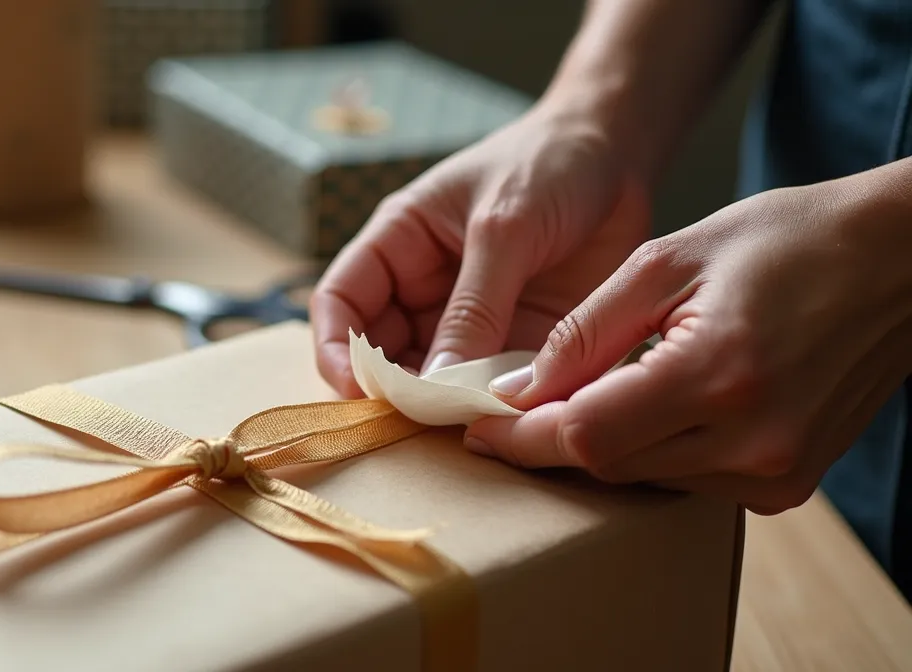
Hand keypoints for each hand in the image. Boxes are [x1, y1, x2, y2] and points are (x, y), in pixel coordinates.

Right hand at [310, 101, 650, 397]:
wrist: (620, 153)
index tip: (356, 390)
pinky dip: (495, 406)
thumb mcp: (505, 226)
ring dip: (444, 406)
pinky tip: (510, 418)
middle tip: (418, 422)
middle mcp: (423, 288)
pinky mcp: (515, 341)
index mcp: (398, 244)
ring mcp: (469, 320)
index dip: (337, 348)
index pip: (341, 301)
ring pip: (434, 379)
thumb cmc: (549, 164)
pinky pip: (492, 385)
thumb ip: (474, 305)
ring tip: (466, 423)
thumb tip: (437, 384)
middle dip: (392, 390)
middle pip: (382, 352)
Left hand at [465, 163, 911, 514]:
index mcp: (719, 373)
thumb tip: (513, 390)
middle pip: (609, 464)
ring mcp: (777, 472)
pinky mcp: (788, 484)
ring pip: (643, 478)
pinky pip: (687, 480)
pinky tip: (643, 405)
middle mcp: (752, 441)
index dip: (520, 435)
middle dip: (549, 437)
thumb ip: (583, 332)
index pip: (586, 434)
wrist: (898, 261)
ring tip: (579, 393)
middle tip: (509, 407)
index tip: (476, 425)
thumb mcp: (667, 261)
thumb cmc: (786, 240)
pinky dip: (651, 449)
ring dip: (600, 443)